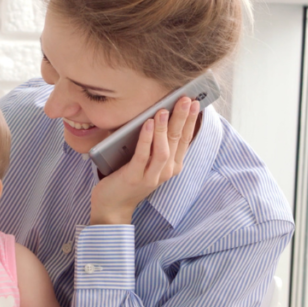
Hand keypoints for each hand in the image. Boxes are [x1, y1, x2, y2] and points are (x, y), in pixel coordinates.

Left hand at [89, 96, 200, 224]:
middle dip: (182, 118)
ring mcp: (150, 176)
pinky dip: (146, 139)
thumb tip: (158, 114)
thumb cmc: (129, 179)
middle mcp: (165, 172)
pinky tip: (149, 124)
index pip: (184, 139)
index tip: (194, 102)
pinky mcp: (133, 178)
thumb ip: (155, 143)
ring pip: (163, 150)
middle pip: (176, 141)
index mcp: (171, 166)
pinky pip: (142, 156)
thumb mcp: (148, 161)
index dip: (190, 121)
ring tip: (164, 110)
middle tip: (185, 99)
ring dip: (164, 128)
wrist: (113, 207)